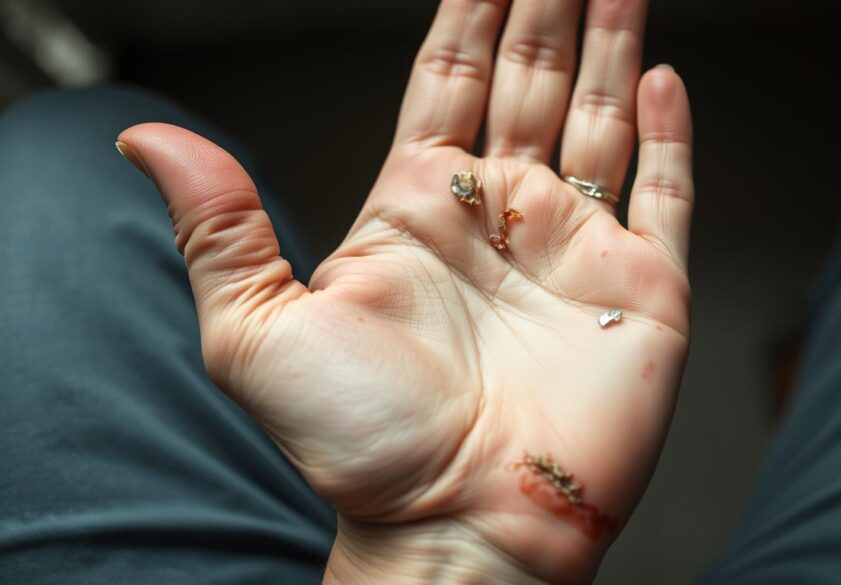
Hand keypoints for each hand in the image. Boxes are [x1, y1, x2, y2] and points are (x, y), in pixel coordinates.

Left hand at [117, 0, 692, 581]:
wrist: (458, 529)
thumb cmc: (362, 448)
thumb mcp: (257, 329)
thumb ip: (218, 225)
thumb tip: (146, 137)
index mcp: (418, 209)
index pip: (448, 80)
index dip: (468, 14)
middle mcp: (500, 218)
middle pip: (528, 81)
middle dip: (545, 9)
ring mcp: (574, 248)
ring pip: (599, 119)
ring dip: (610, 42)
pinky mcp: (640, 290)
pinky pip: (664, 194)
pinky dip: (670, 136)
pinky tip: (663, 78)